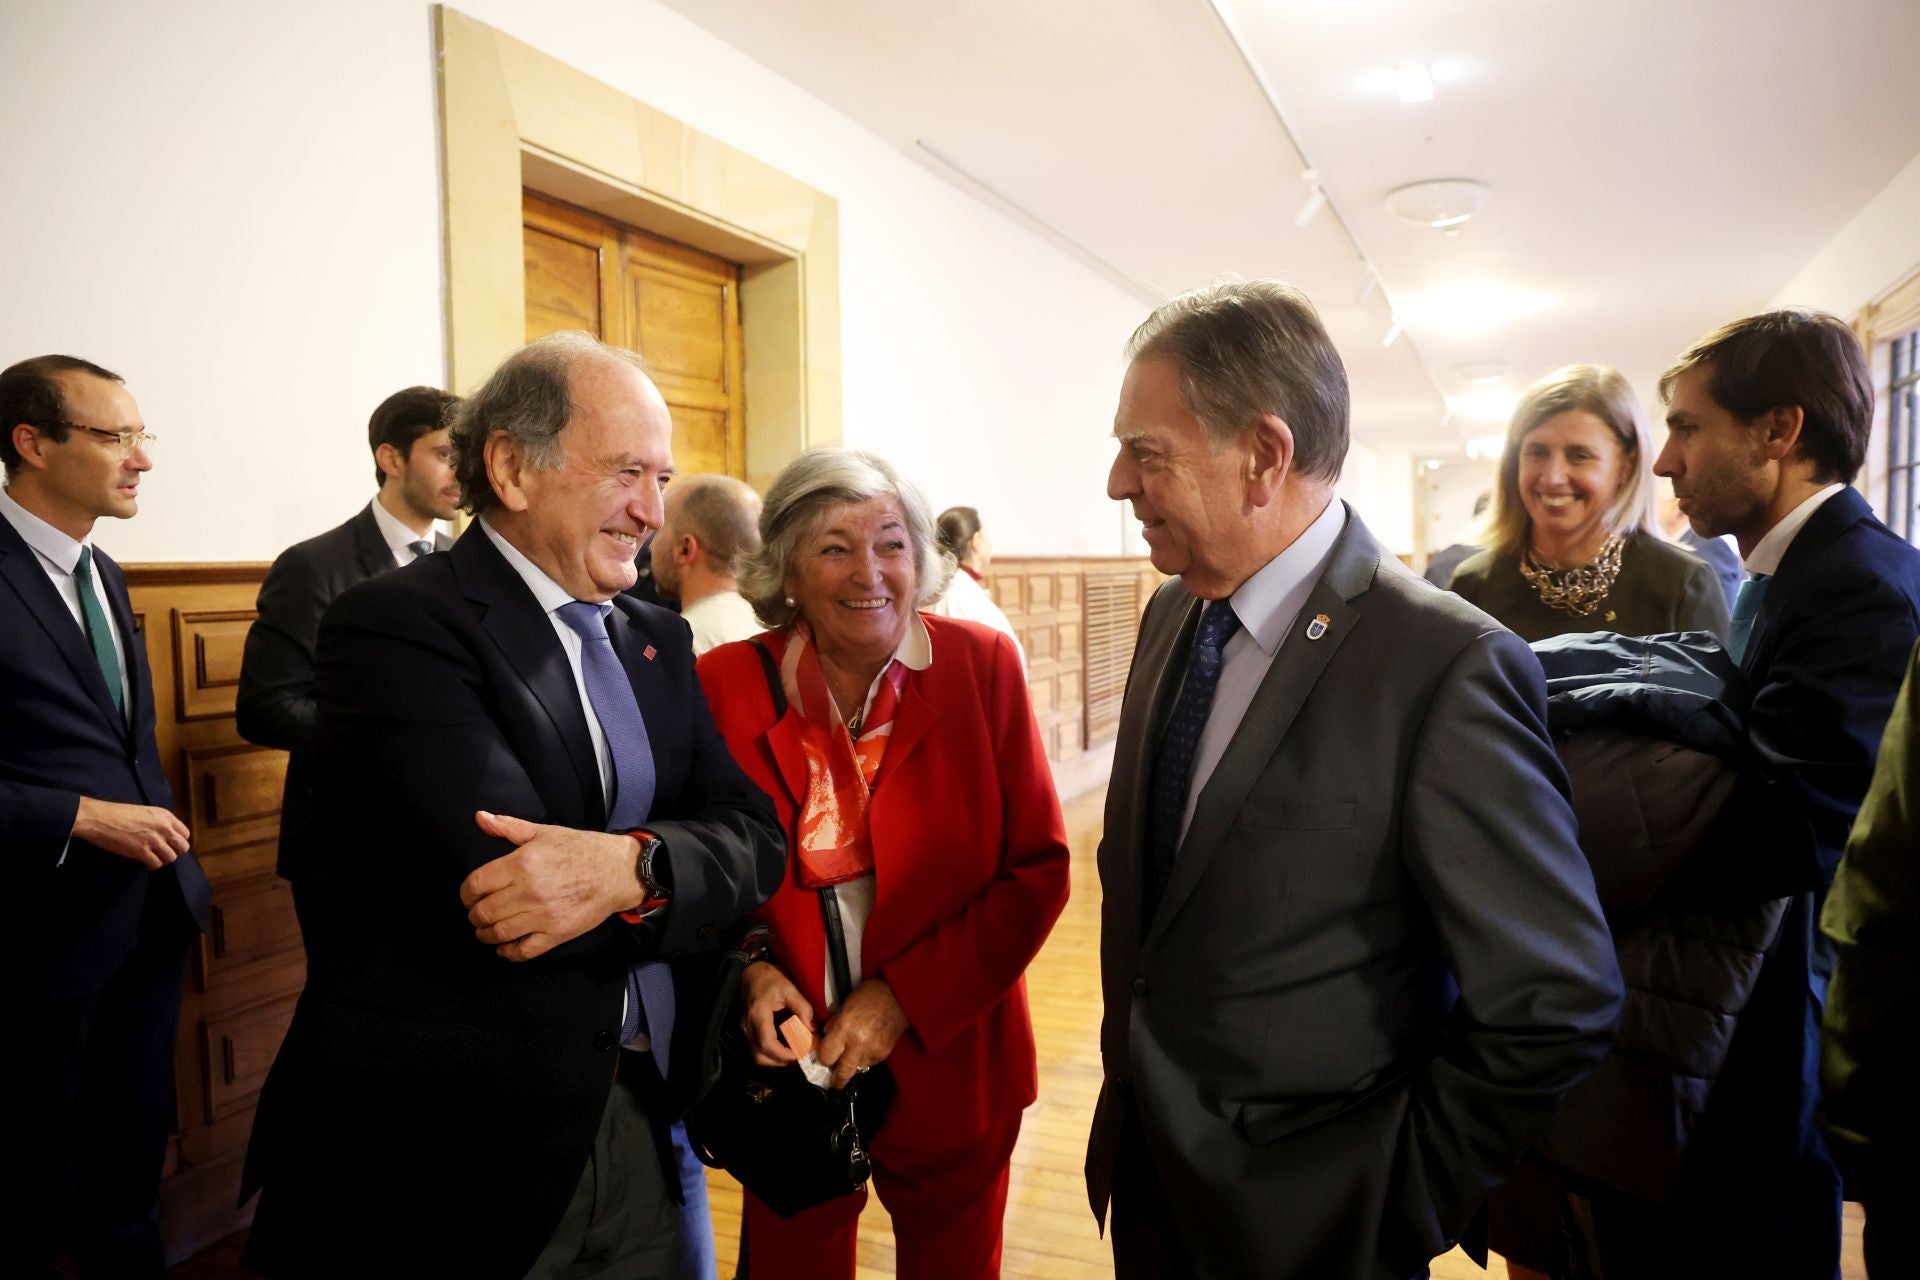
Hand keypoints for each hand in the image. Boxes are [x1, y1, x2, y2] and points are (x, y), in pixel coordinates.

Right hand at [72, 797, 190, 868]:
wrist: (99, 818)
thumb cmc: (118, 814)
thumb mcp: (145, 812)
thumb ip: (159, 822)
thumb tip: (167, 835)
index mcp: (165, 815)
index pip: (185, 834)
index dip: (178, 841)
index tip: (170, 844)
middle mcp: (163, 827)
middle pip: (182, 847)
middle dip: (174, 852)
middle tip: (162, 853)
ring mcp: (153, 840)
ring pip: (171, 858)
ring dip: (163, 860)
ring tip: (153, 858)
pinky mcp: (141, 851)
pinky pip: (157, 864)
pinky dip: (152, 866)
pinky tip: (146, 862)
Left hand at [460, 810, 643, 961]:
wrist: (617, 871)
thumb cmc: (581, 849)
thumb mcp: (544, 832)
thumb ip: (508, 827)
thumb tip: (480, 817)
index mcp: (522, 863)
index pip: (476, 884)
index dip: (466, 893)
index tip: (470, 896)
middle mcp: (529, 891)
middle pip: (484, 912)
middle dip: (475, 915)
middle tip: (478, 914)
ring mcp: (543, 915)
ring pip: (499, 933)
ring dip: (486, 935)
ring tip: (487, 931)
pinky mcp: (557, 933)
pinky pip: (524, 950)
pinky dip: (509, 952)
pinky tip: (506, 947)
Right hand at [740, 960, 814, 1066]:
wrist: (749, 970)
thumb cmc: (768, 977)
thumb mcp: (789, 988)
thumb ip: (802, 1008)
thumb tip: (812, 1030)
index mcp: (758, 1014)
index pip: (767, 1043)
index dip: (784, 1053)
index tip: (800, 1053)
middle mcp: (747, 1025)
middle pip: (760, 1056)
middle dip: (780, 1061)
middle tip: (798, 1055)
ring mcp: (744, 1028)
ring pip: (757, 1055)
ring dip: (775, 1059)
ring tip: (792, 1052)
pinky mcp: (746, 1029)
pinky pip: (756, 1048)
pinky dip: (770, 1052)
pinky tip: (783, 1045)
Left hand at [817, 978, 909, 1088]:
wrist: (899, 996)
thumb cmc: (870, 995)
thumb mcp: (845, 1005)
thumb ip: (833, 1025)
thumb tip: (825, 1040)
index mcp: (844, 1028)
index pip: (826, 1057)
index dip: (823, 1059)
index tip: (824, 1059)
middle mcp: (857, 1043)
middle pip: (842, 1074)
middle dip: (836, 1079)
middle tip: (833, 1080)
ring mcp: (872, 1050)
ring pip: (856, 1069)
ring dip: (852, 1065)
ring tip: (854, 1052)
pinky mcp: (883, 1054)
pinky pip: (869, 1063)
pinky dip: (865, 1058)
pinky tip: (867, 1046)